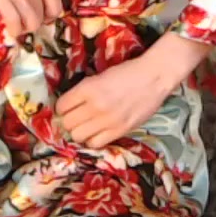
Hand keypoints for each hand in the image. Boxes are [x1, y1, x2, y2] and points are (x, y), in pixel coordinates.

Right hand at [0, 0, 61, 43]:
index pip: (56, 6)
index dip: (49, 15)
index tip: (41, 15)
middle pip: (43, 17)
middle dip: (35, 22)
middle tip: (25, 20)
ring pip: (31, 23)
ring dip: (24, 28)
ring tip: (17, 26)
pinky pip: (14, 23)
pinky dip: (14, 30)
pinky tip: (10, 29)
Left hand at [58, 35, 208, 147]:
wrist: (154, 77)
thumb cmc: (127, 73)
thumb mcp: (100, 76)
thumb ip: (83, 91)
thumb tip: (67, 106)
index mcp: (88, 88)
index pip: (61, 106)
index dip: (62, 107)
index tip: (67, 107)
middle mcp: (95, 106)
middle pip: (67, 123)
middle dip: (68, 120)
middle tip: (76, 117)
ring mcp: (108, 121)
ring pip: (77, 136)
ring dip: (79, 131)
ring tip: (86, 125)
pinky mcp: (119, 131)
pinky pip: (95, 143)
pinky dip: (92, 140)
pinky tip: (97, 132)